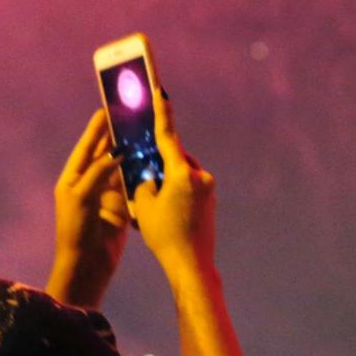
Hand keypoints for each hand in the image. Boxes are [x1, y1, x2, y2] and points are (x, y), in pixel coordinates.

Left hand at [48, 109, 129, 308]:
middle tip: (128, 116)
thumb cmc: (77, 230)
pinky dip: (138, 171)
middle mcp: (88, 183)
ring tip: (142, 132)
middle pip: (103, 153)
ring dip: (129, 151)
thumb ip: (99, 171)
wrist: (87, 264)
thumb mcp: (83, 196)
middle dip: (114, 135)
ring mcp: (105, 194)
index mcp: (73, 178)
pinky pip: (130, 183)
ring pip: (119, 167)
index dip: (96, 129)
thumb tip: (116, 151)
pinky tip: (150, 158)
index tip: (106, 109)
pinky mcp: (120, 206)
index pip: (86, 147)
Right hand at [128, 84, 216, 274]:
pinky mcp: (212, 200)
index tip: (160, 91)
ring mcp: (209, 188)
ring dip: (169, 179)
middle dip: (161, 163)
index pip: (168, 137)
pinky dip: (178, 192)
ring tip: (156, 204)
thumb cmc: (164, 235)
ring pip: (182, 173)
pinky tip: (168, 212)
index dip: (161, 112)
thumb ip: (146, 182)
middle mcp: (200, 176)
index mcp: (182, 173)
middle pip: (176, 157)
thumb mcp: (144, 204)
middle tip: (145, 176)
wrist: (190, 263)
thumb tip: (153, 176)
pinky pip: (190, 186)